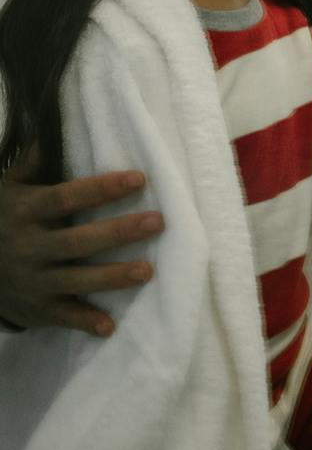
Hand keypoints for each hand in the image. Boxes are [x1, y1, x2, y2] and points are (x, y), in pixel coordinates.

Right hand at [0, 173, 161, 334]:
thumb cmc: (3, 219)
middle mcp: (29, 247)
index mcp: (25, 212)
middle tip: (159, 221)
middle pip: (79, 240)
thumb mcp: (9, 188)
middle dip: (119, 232)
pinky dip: (85, 322)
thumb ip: (32, 162)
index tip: (139, 178)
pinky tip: (110, 326)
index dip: (101, 188)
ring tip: (147, 271)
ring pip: (77, 279)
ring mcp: (33, 280)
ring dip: (112, 277)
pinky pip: (64, 317)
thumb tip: (52, 123)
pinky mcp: (38, 308)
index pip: (66, 197)